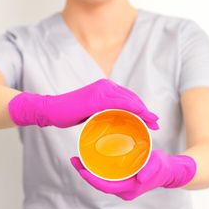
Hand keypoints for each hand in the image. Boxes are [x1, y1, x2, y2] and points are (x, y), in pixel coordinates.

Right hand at [8, 78, 159, 128]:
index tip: (151, 119)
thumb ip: (102, 112)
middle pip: (132, 98)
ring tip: (153, 123)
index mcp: (104, 87)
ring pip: (129, 101)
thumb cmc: (69, 113)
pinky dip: (134, 111)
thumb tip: (112, 121)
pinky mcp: (97, 99)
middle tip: (156, 123)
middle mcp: (105, 86)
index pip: (128, 97)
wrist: (51, 110)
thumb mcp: (90, 111)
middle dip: (146, 111)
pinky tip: (142, 118)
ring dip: (144, 112)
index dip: (141, 108)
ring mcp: (101, 91)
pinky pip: (120, 104)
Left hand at [70, 149, 196, 200]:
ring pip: (101, 180)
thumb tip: (141, 177)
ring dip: (89, 171)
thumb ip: (150, 170)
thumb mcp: (158, 165)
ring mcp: (123, 186)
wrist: (170, 171)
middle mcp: (123, 190)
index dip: (91, 178)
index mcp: (129, 188)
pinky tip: (91, 158)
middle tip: (74, 159)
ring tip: (78, 158)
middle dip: (85, 173)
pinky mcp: (123, 180)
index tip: (80, 168)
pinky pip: (106, 176)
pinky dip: (97, 169)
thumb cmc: (163, 167)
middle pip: (99, 183)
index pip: (105, 186)